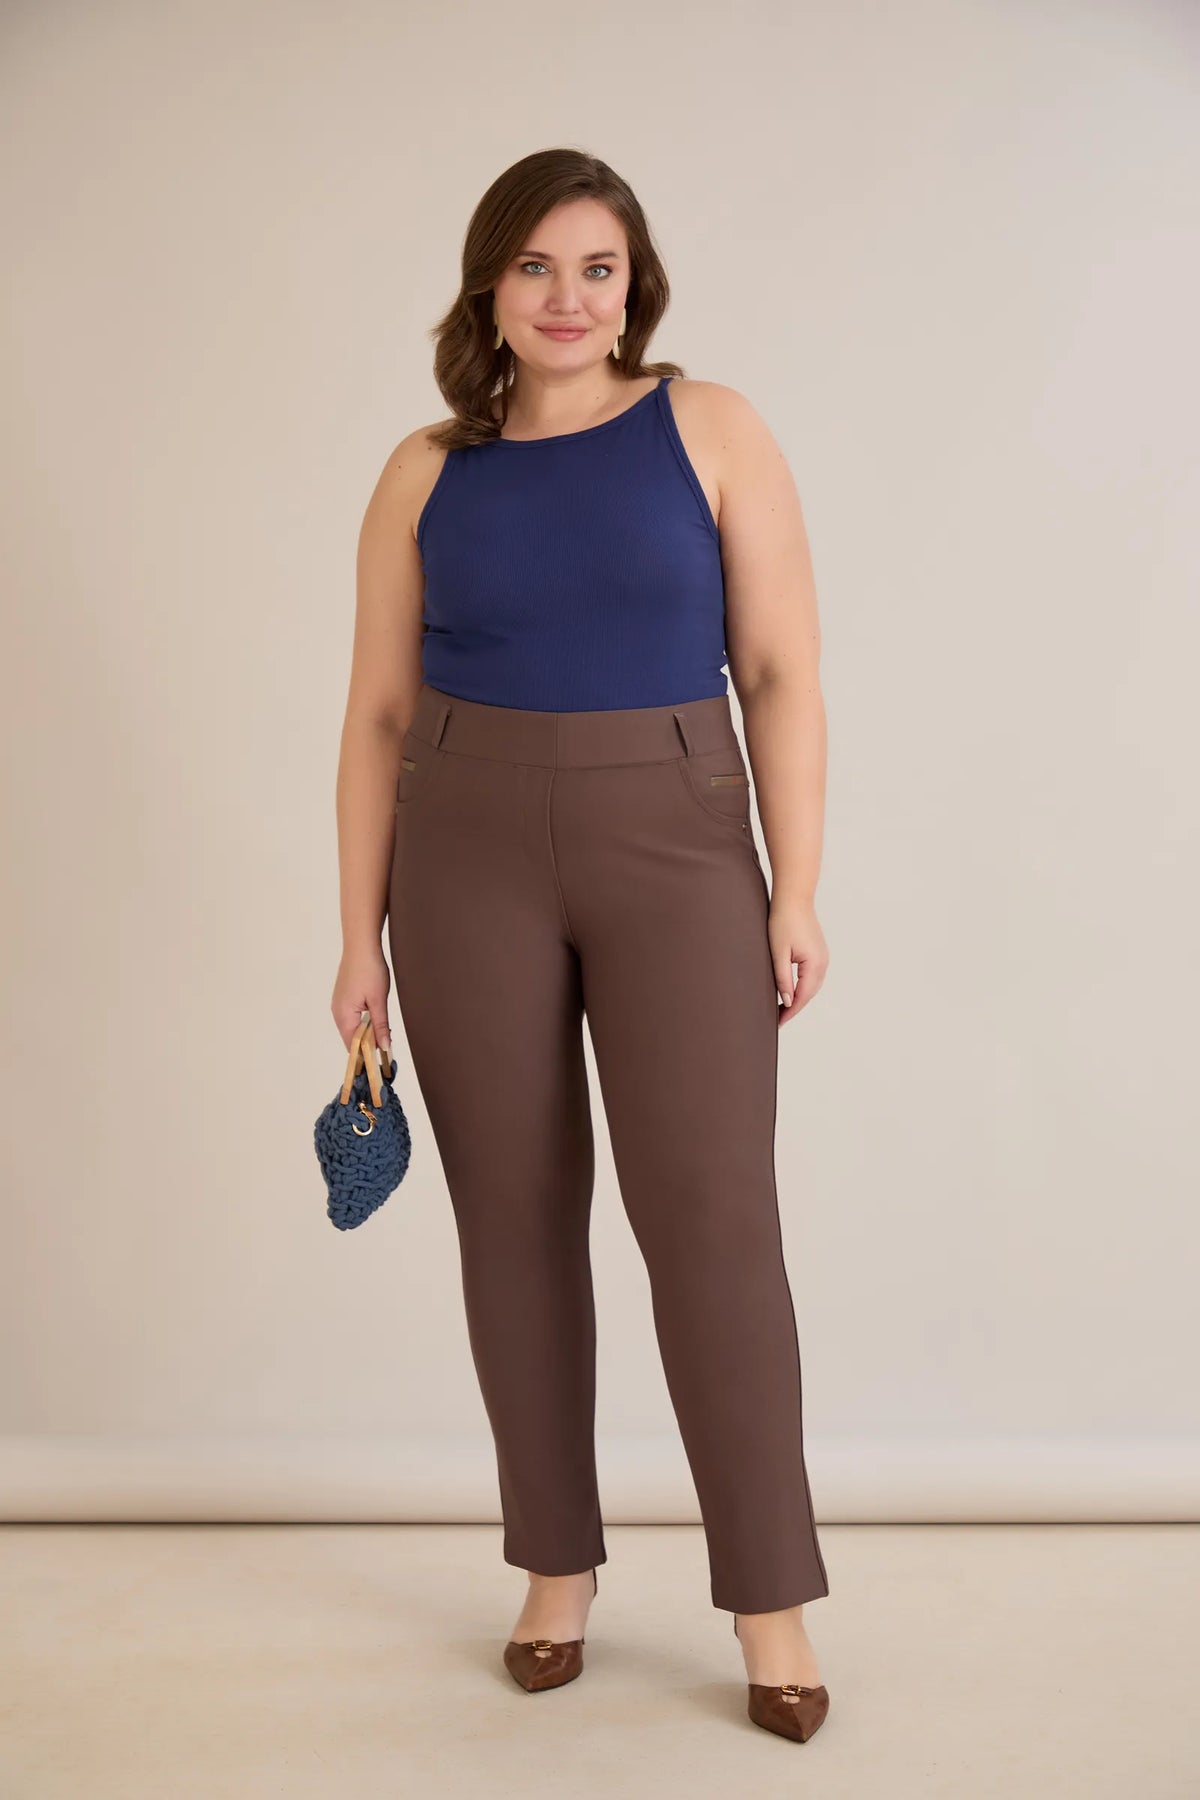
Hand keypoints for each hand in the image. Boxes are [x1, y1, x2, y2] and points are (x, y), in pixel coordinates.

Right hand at [331, 947, 392, 1055]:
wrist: (361, 944)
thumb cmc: (369, 970)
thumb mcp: (379, 1000)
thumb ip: (380, 1025)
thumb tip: (382, 1047)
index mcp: (343, 1015)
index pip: (352, 1045)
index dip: (365, 1056)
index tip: (378, 1064)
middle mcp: (337, 1011)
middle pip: (351, 1038)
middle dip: (367, 1045)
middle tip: (385, 1049)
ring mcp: (339, 1004)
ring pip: (352, 1027)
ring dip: (366, 1033)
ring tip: (382, 1035)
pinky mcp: (343, 997)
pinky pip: (352, 1017)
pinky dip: (363, 1022)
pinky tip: (375, 1019)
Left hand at [767, 894, 827, 1025]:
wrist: (794, 898)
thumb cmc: (783, 921)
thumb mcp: (779, 953)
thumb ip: (783, 979)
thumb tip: (788, 1001)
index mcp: (814, 964)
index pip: (803, 996)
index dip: (790, 1011)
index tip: (778, 1023)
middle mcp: (823, 962)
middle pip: (810, 993)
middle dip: (795, 1007)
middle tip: (778, 1019)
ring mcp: (823, 957)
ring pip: (813, 986)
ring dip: (800, 998)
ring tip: (783, 1008)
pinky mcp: (819, 952)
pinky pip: (813, 976)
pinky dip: (804, 986)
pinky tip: (792, 990)